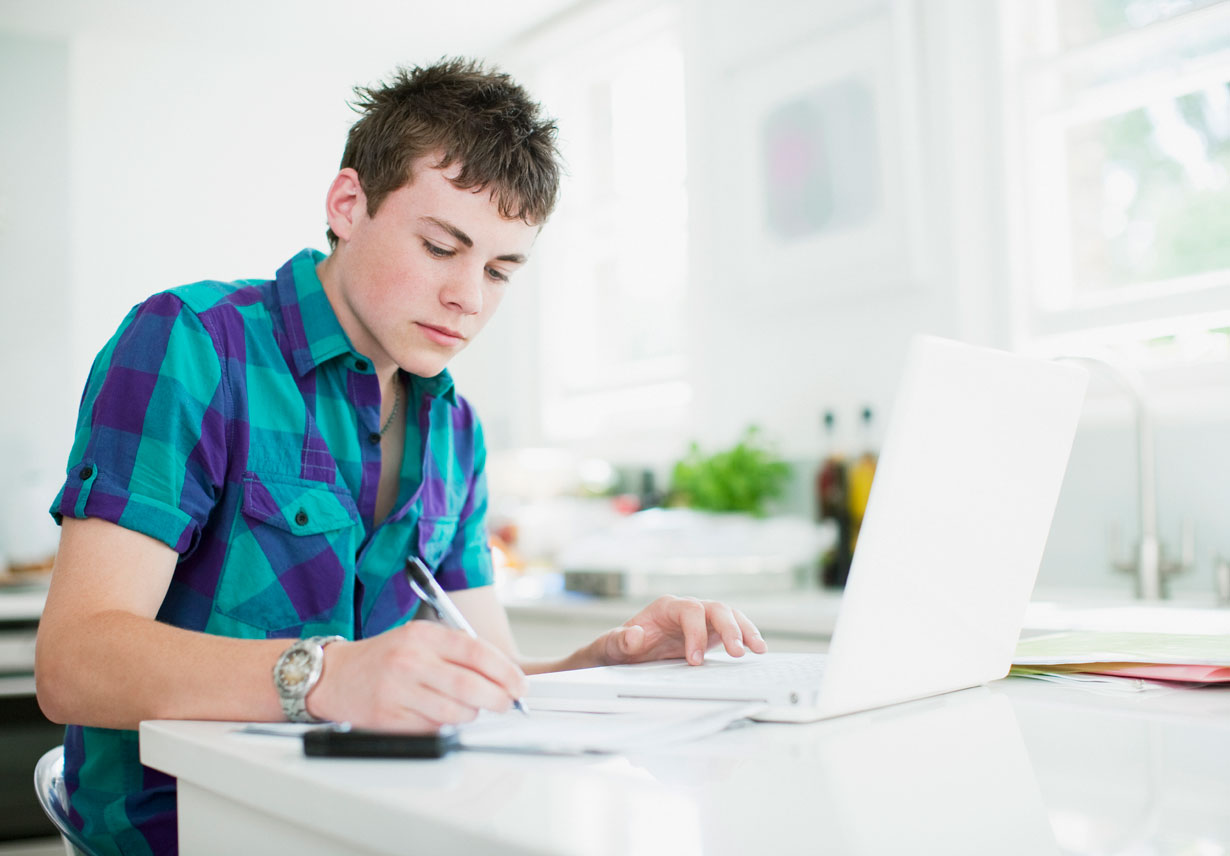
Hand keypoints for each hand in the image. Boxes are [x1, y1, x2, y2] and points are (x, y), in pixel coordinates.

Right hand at [306, 621, 526, 730]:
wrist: (334, 675)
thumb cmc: (384, 657)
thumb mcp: (419, 637)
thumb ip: (457, 650)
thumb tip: (501, 672)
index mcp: (423, 635)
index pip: (476, 652)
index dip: (505, 671)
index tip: (519, 684)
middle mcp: (411, 661)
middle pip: (471, 686)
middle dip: (499, 699)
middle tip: (507, 703)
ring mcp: (399, 691)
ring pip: (456, 712)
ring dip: (473, 715)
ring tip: (471, 709)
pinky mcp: (390, 718)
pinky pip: (434, 728)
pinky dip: (448, 726)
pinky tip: (444, 717)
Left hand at [591, 596, 767, 666]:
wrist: (624, 654)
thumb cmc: (620, 648)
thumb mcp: (613, 646)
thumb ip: (620, 641)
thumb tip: (635, 635)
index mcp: (666, 607)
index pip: (690, 610)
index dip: (696, 633)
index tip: (696, 659)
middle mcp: (687, 609)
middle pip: (715, 608)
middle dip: (729, 629)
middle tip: (736, 653)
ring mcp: (701, 620)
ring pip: (729, 615)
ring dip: (745, 630)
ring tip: (758, 649)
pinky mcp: (710, 632)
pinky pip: (733, 629)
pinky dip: (746, 637)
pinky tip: (757, 649)